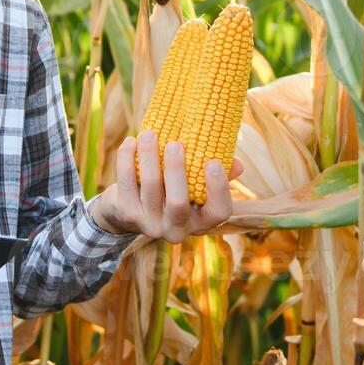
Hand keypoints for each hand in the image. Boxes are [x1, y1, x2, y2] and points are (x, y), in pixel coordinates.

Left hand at [91, 130, 243, 243]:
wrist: (127, 210)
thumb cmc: (171, 190)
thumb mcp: (194, 186)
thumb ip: (216, 175)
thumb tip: (238, 165)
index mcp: (200, 221)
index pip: (219, 212)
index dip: (219, 188)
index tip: (213, 162)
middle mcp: (176, 229)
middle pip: (178, 203)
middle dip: (176, 170)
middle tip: (175, 144)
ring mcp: (150, 225)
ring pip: (150, 189)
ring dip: (149, 157)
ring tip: (148, 134)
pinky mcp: (127, 215)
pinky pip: (126, 183)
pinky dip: (126, 159)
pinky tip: (130, 142)